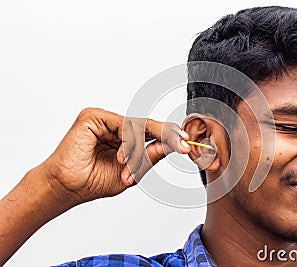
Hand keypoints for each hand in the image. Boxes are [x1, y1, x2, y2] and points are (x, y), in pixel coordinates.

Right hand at [40, 107, 189, 204]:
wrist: (68, 188)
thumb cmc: (94, 181)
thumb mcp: (132, 172)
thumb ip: (150, 157)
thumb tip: (174, 146)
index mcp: (123, 138)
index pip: (151, 133)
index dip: (170, 137)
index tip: (188, 145)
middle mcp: (115, 126)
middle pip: (148, 126)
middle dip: (167, 136)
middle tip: (184, 145)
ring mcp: (105, 120)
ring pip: (137, 127)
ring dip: (138, 151)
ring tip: (127, 169)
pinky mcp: (94, 116)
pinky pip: (123, 126)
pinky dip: (126, 144)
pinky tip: (119, 159)